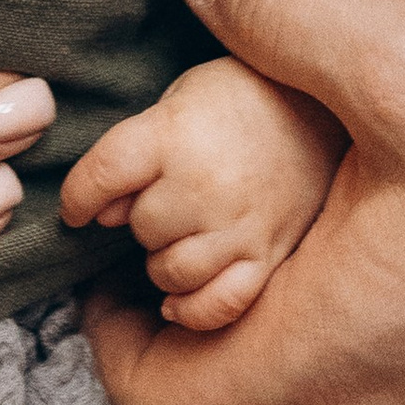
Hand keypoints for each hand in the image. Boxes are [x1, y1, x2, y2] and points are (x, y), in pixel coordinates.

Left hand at [61, 54, 341, 328]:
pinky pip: (217, 305)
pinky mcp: (269, 255)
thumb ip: (135, 151)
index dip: (78, 196)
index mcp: (174, 134)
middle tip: (165, 194)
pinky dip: (192, 308)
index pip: (103, 175)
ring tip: (180, 233)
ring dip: (164, 259)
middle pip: (139, 226)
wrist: (328, 105)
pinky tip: (179, 298)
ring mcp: (240, 226)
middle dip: (141, 215)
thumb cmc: (243, 96)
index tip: (76, 208)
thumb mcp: (179, 98)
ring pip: (170, 271)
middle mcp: (204, 184)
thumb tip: (104, 213)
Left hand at [83, 0, 404, 404]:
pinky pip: (386, 321)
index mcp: (320, 355)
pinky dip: (354, 253)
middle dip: (187, 270)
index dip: (98, 334)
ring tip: (282, 141)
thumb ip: (284, 2)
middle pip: (229, 367)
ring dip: (279, 253)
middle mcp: (372, 396)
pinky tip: (388, 156)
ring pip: (312, 337)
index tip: (94, 244)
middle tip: (184, 160)